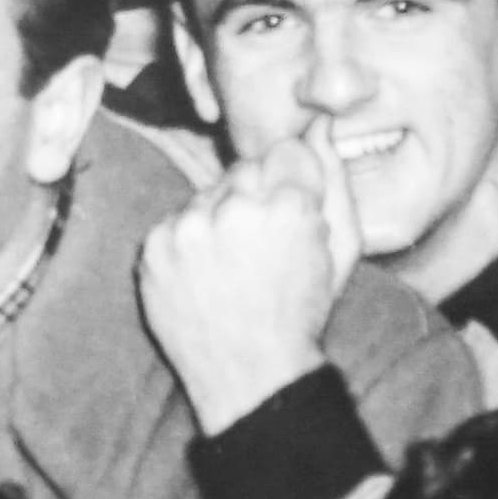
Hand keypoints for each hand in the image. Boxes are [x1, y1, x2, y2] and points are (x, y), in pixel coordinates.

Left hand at [136, 120, 360, 434]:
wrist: (250, 374)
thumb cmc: (303, 312)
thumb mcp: (342, 246)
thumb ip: (334, 178)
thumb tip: (320, 124)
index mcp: (288, 206)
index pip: (285, 152)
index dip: (290, 183)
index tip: (290, 213)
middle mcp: (234, 211)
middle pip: (244, 170)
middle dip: (255, 198)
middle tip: (261, 246)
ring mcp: (188, 229)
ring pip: (207, 194)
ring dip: (219, 218)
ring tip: (231, 265)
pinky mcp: (155, 247)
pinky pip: (176, 221)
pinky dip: (188, 241)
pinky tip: (205, 274)